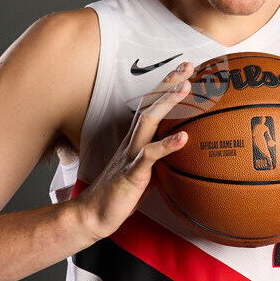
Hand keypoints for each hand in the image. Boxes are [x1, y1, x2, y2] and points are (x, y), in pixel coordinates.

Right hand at [75, 62, 192, 240]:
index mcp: (135, 141)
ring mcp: (130, 156)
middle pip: (149, 105)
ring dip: (167, 103)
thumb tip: (183, 152)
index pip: (151, 106)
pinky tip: (184, 137)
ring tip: (185, 87)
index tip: (183, 71)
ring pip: (148, 122)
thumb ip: (160, 159)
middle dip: (168, 84)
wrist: (92, 215)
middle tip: (187, 66)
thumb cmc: (120, 195)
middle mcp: (131, 142)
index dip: (165, 87)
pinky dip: (167, 145)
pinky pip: (149, 156)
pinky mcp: (131, 174)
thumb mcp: (146, 173)